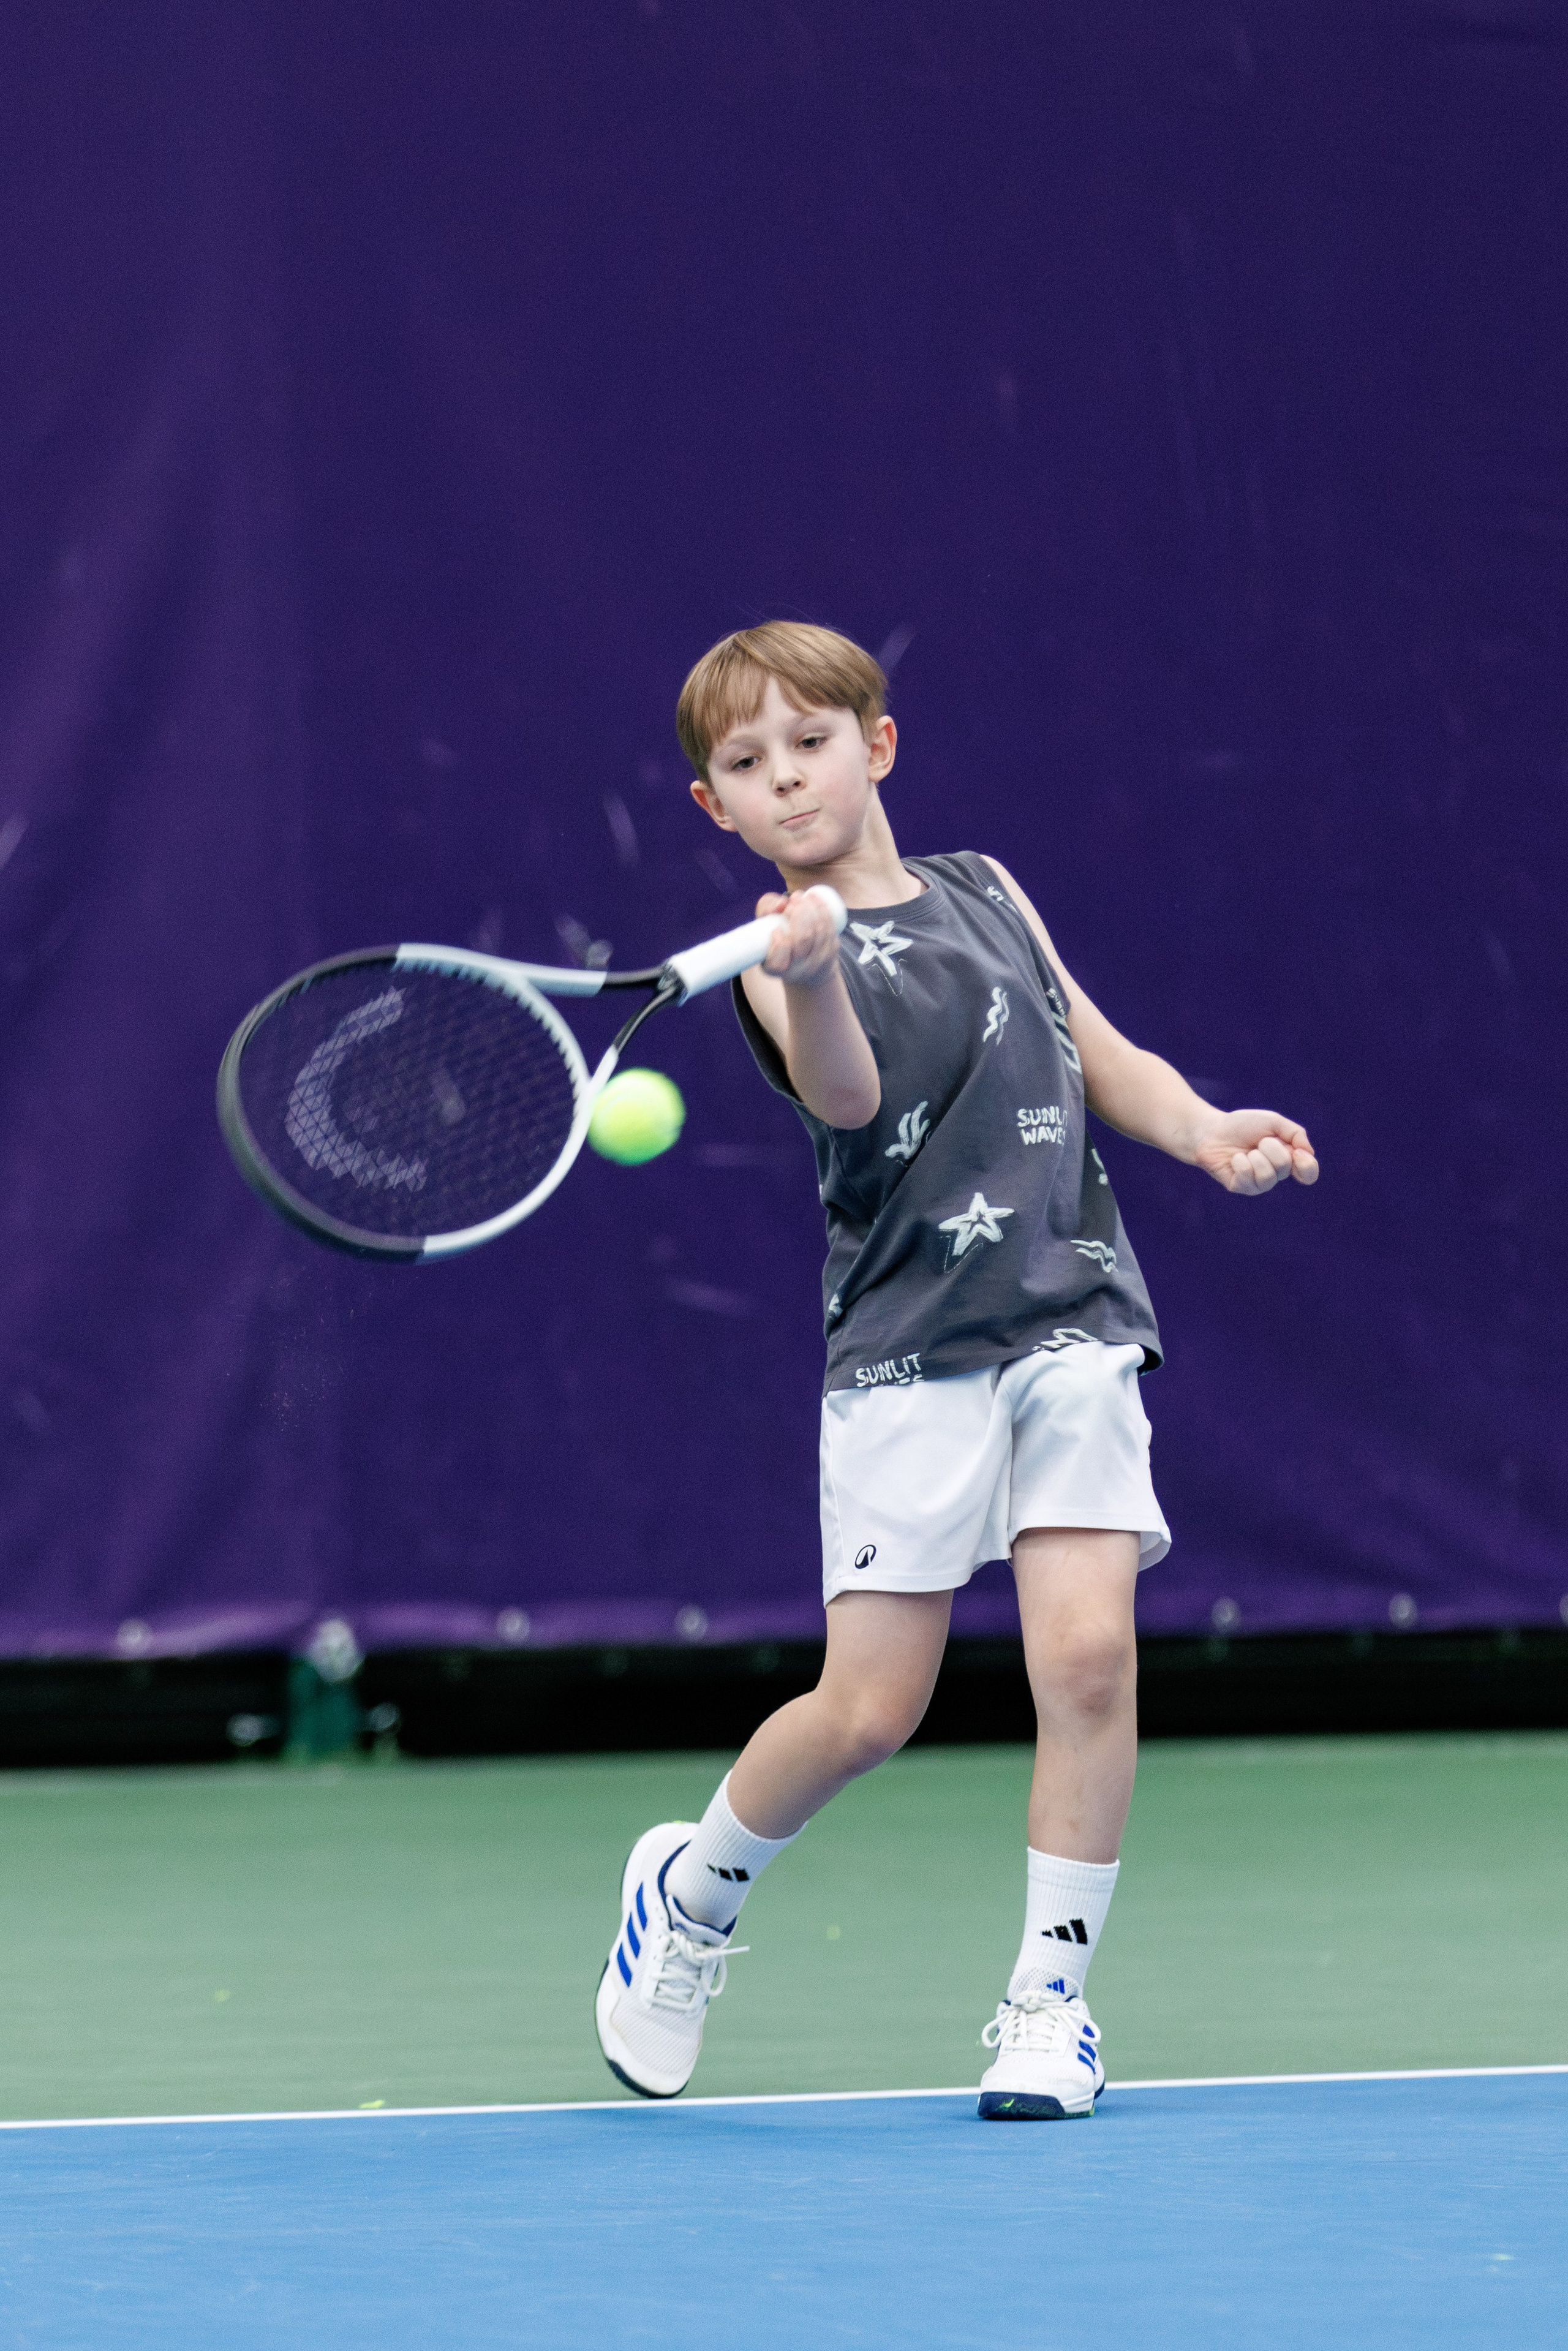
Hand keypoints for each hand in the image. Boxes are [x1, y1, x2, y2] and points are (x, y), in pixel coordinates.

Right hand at [757, 889, 842, 987]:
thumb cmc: (780, 939)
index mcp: (776, 968)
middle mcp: (798, 970)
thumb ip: (765, 909)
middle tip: (791, 902)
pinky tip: (812, 897)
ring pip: (818, 930)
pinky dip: (821, 909)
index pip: (778, 962)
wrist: (806, 963)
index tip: (776, 929)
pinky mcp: (832, 950)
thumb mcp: (764, 927)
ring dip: (810, 908)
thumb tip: (781, 904)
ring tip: (799, 896)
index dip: (779, 943)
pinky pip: (829, 927)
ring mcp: (818, 961)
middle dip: (798, 914)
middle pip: (803, 939)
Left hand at [1190, 1109, 1318, 1195]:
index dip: (1307, 1166)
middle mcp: (1275, 1174)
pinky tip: (1234, 1159)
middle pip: (1284, 1165)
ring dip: (1254, 1155)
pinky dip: (1240, 1162)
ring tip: (1246, 1151)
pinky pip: (1247, 1177)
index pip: (1308, 1174)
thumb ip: (1295, 1133)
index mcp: (1287, 1159)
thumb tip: (1309, 1152)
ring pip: (1267, 1175)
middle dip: (1269, 1146)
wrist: (1212, 1130)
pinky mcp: (1241, 1188)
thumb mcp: (1273, 1121)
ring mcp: (1258, 1184)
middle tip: (1257, 1141)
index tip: (1298, 1152)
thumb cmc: (1243, 1126)